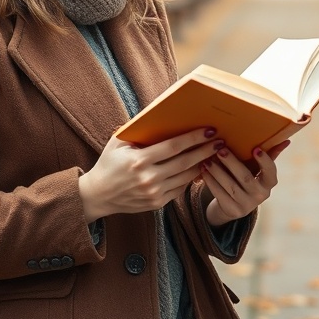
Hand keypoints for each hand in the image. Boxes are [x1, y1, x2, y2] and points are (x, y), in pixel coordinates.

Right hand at [79, 127, 220, 222]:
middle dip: (205, 150)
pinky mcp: (157, 204)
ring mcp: (154, 193)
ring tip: (214, 154)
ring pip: (186, 177)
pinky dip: (190, 178)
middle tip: (220, 141)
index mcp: (139, 160)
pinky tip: (198, 168)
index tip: (208, 130)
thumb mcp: (118, 143)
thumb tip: (161, 114)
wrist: (98, 195)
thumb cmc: (109, 163)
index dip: (193, 138)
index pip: (173, 147)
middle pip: (185, 162)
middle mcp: (148, 178)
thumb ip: (139, 130)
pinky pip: (179, 189)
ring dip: (202, 165)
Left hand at [202, 141, 289, 226]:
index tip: (256, 148)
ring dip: (218, 172)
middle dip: (232, 163)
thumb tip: (286, 139)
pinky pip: (220, 194)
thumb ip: (270, 154)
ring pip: (230, 186)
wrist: (233, 204)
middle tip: (221, 149)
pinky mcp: (232, 211)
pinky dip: (211, 181)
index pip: (271, 172)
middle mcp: (260, 195)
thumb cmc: (247, 178)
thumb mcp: (257, 169)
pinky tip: (203, 170)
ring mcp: (246, 205)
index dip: (265, 161)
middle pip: (246, 178)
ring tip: (207, 159)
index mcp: (269, 183)